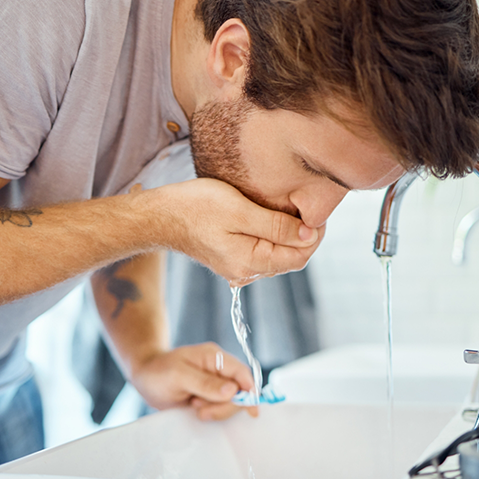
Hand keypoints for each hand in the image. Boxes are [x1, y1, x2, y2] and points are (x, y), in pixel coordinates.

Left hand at [129, 342, 258, 420]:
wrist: (145, 376)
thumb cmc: (159, 370)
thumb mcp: (178, 375)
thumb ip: (205, 383)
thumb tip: (232, 391)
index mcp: (214, 357)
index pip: (241, 372)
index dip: (250, 390)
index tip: (251, 409)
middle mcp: (219, 369)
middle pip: (239, 391)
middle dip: (224, 405)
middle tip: (201, 411)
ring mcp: (215, 383)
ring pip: (231, 402)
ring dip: (215, 410)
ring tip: (193, 406)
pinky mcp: (210, 396)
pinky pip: (220, 407)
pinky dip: (212, 413)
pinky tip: (196, 410)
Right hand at [148, 178, 324, 285]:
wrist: (161, 215)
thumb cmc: (196, 208)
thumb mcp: (240, 212)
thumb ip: (277, 226)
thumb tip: (310, 235)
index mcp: (251, 262)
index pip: (299, 257)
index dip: (315, 236)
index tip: (318, 212)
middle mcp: (246, 271)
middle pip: (290, 257)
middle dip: (305, 235)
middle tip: (307, 207)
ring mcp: (238, 267)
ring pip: (277, 254)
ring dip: (290, 235)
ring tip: (291, 210)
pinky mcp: (231, 258)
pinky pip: (263, 251)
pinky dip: (273, 236)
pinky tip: (270, 218)